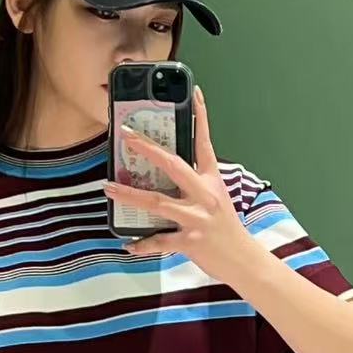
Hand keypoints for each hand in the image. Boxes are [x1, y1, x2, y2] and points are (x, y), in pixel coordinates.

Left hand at [104, 86, 261, 286]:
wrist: (243, 259)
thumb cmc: (226, 228)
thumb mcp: (217, 198)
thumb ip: (196, 183)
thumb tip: (168, 170)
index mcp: (211, 180)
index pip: (204, 142)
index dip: (200, 116)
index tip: (194, 93)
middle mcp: (204, 195)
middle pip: (173, 165)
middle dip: (148, 149)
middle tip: (126, 136)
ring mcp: (197, 218)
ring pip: (157, 202)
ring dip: (129, 195)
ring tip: (109, 188)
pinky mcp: (190, 241)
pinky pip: (160, 241)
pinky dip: (142, 244)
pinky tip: (128, 245)